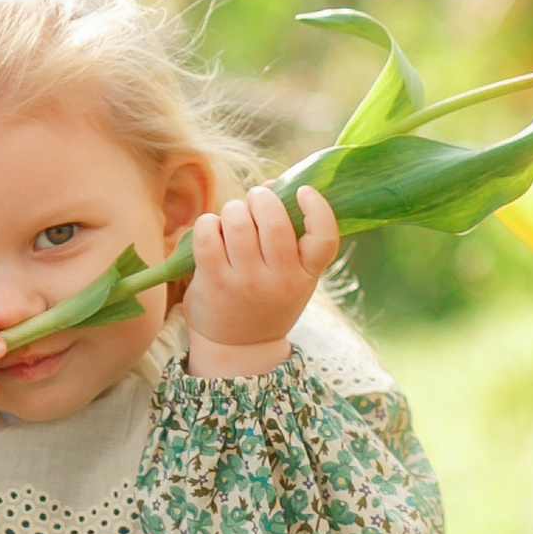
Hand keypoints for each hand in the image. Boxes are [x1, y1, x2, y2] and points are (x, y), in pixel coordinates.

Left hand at [183, 186, 337, 369]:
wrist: (239, 348)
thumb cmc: (266, 299)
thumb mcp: (291, 276)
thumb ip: (288, 235)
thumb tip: (271, 185)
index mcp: (306, 274)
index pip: (324, 239)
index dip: (317, 209)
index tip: (304, 191)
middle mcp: (279, 279)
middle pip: (274, 222)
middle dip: (261, 198)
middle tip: (255, 199)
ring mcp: (245, 282)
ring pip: (238, 222)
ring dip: (233, 209)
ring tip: (232, 216)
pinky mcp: (214, 282)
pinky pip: (207, 234)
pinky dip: (207, 222)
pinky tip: (212, 229)